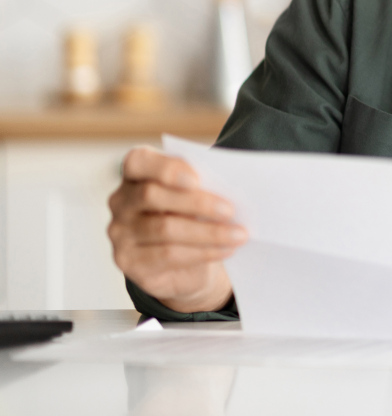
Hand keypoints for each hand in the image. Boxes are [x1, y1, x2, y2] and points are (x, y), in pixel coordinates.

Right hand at [107, 147, 244, 313]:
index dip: (165, 167)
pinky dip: (203, 252)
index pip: (138, 161)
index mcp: (136, 174)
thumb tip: (230, 187)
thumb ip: (203, 185)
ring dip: (208, 232)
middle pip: (152, 195)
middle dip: (196, 202)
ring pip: (164, 228)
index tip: (197, 179)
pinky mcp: (128, 262)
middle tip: (231, 211)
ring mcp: (120, 233)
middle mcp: (120, 202)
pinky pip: (168, 255)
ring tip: (239, 234)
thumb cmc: (193, 216)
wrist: (184, 263)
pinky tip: (226, 249)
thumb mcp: (197, 196)